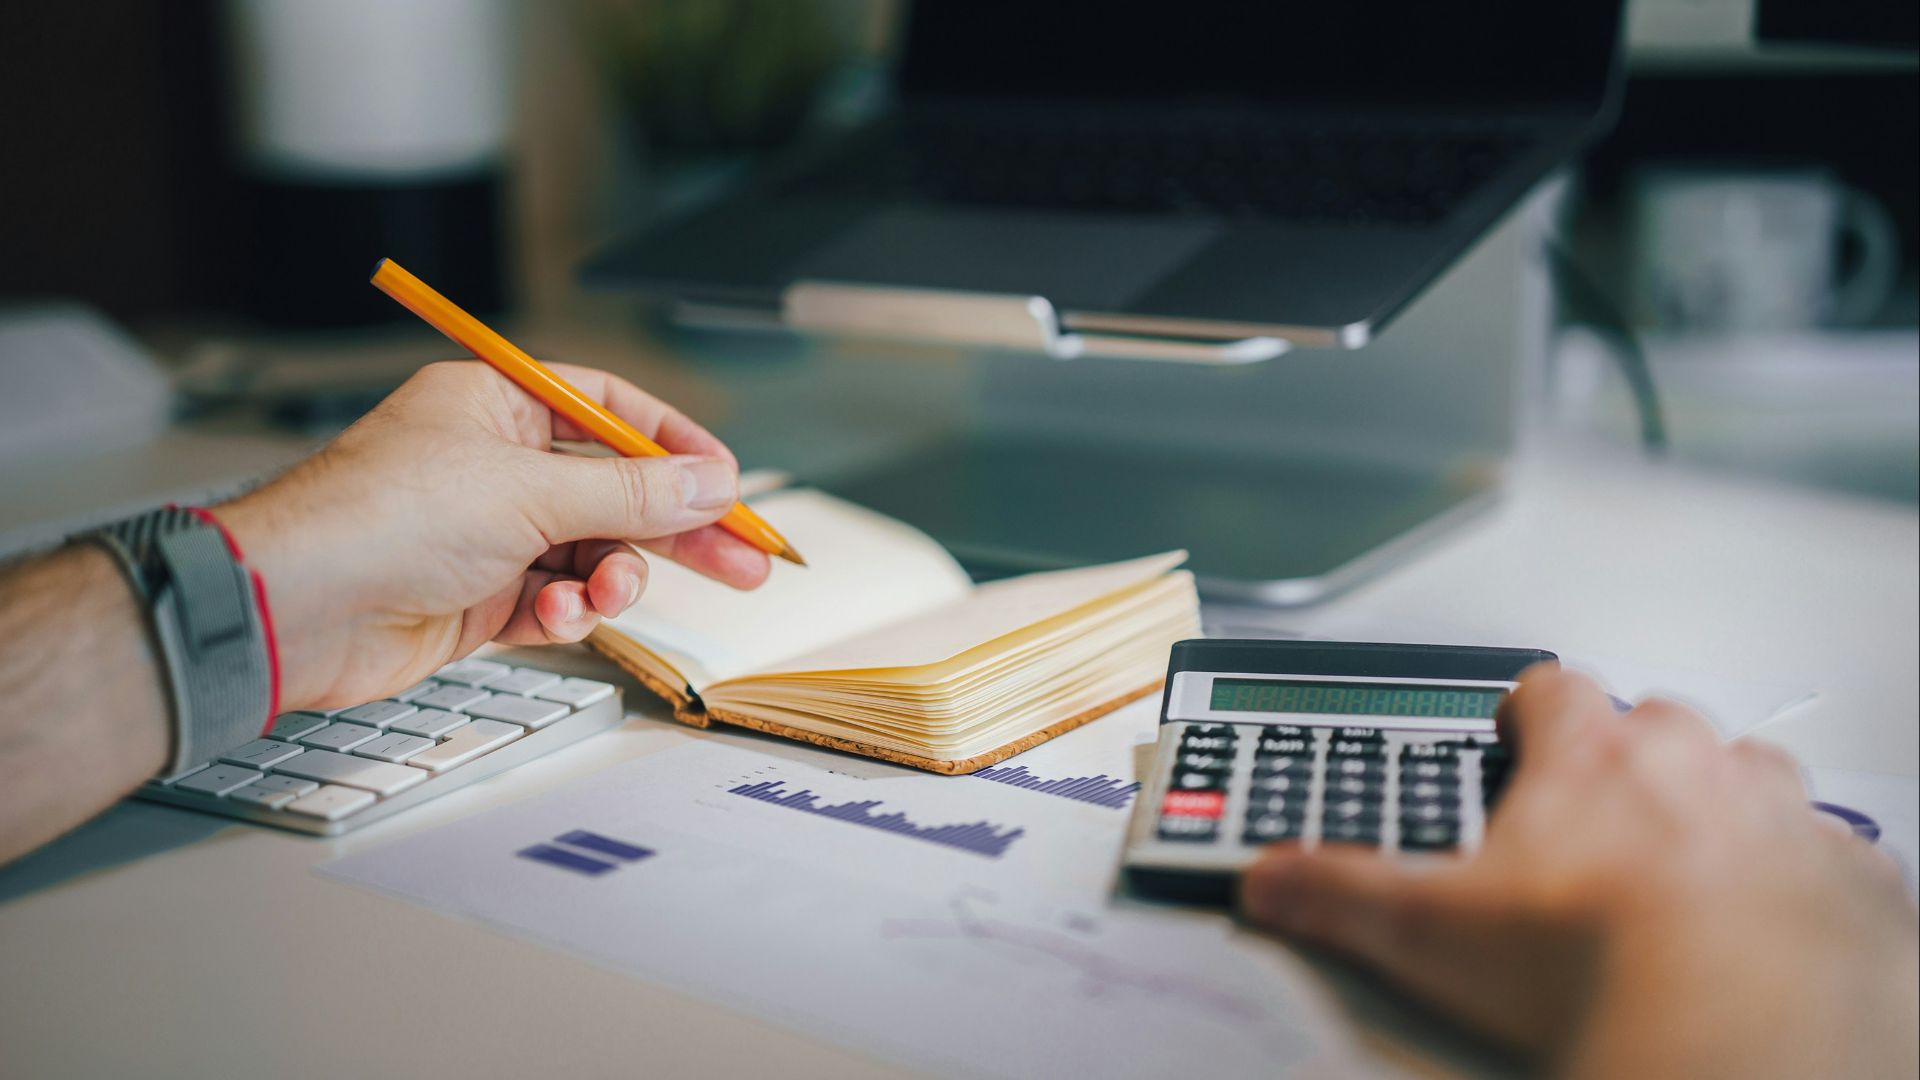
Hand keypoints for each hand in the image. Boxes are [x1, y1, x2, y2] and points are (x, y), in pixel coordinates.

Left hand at [216, 361, 769, 711]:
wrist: (296, 607)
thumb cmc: (380, 518)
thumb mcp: (528, 491)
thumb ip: (631, 492)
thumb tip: (710, 484)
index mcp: (497, 404)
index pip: (611, 409)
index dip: (675, 445)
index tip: (728, 483)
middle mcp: (494, 463)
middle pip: (615, 489)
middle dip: (676, 529)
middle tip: (745, 562)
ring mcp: (487, 533)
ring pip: (591, 553)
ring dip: (611, 578)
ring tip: (607, 594)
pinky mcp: (479, 597)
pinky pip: (554, 601)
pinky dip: (565, 613)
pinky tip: (556, 619)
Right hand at [1240, 666, 1917, 1076]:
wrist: (1742, 1022)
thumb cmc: (1599, 962)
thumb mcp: (1431, 931)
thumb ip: (1340, 891)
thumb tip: (1269, 878)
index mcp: (1592, 759)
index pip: (1551, 687)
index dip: (1529, 710)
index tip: (1516, 737)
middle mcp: (1693, 765)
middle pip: (1657, 723)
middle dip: (1629, 758)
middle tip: (1595, 822)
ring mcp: (1780, 815)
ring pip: (1752, 772)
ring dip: (1724, 801)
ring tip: (1686, 863)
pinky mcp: (1849, 879)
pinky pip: (1831, 851)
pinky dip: (1801, 874)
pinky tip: (1767, 918)